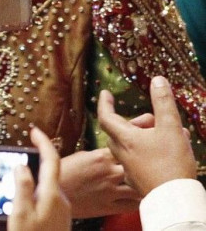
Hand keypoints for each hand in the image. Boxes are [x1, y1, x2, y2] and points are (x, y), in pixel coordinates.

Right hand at [8, 127, 70, 230]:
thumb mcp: (21, 213)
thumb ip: (22, 186)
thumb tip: (22, 165)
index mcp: (52, 195)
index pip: (51, 160)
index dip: (43, 142)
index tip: (34, 130)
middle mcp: (61, 200)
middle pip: (53, 170)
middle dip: (42, 155)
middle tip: (29, 145)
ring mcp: (62, 210)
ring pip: (51, 183)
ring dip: (41, 172)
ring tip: (24, 168)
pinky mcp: (59, 218)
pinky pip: (50, 195)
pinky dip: (40, 187)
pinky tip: (28, 193)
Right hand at [59, 148, 140, 217]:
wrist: (53, 193)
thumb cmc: (63, 173)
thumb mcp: (80, 155)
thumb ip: (99, 154)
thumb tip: (112, 153)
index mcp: (100, 157)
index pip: (127, 147)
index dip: (135, 146)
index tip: (140, 145)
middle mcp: (109, 173)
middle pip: (139, 166)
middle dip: (146, 164)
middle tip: (151, 164)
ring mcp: (111, 191)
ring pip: (140, 187)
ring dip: (145, 183)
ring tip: (148, 181)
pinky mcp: (110, 207)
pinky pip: (133, 205)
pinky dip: (139, 200)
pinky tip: (140, 196)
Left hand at [98, 76, 196, 195]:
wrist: (175, 200)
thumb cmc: (171, 163)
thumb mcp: (170, 127)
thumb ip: (163, 102)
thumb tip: (157, 80)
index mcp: (125, 139)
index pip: (106, 116)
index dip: (105, 103)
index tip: (106, 94)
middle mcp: (122, 153)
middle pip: (120, 131)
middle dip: (136, 121)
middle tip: (154, 119)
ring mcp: (129, 169)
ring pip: (132, 146)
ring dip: (147, 136)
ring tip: (170, 134)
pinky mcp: (138, 180)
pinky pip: (140, 160)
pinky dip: (150, 151)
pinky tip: (169, 153)